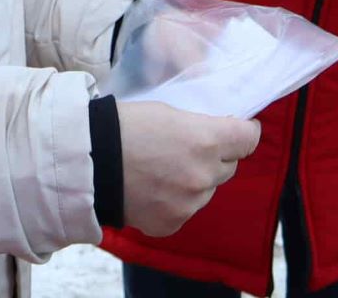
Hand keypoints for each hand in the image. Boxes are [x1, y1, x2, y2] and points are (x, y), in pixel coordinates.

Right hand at [117, 101, 261, 236]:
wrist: (88, 162)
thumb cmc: (126, 127)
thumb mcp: (170, 113)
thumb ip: (201, 128)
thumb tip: (219, 136)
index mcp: (208, 141)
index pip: (249, 139)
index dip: (246, 132)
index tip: (241, 130)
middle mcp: (204, 176)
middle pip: (229, 166)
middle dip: (217, 157)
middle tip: (192, 149)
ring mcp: (189, 204)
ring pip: (207, 191)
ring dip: (195, 181)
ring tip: (164, 171)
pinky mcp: (171, 224)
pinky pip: (185, 211)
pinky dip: (175, 202)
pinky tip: (153, 190)